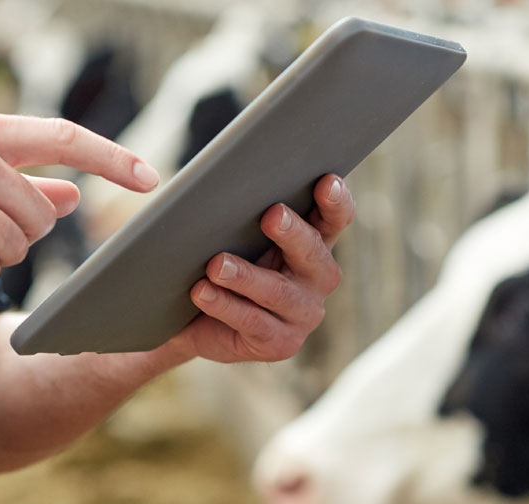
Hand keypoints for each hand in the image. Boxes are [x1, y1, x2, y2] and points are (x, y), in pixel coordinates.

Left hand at [165, 174, 354, 362]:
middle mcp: (317, 278)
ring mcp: (302, 314)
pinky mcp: (280, 343)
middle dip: (293, 233)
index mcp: (313, 242)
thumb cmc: (217, 263)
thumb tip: (207, 176)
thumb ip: (236, 208)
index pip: (335, 219)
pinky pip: (253, 322)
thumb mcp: (230, 233)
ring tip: (217, 264)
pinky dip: (225, 305)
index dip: (336, 202)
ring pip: (278, 292)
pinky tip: (202, 292)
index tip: (326, 182)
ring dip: (246, 276)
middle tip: (272, 215)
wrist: (192, 320)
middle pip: (313, 254)